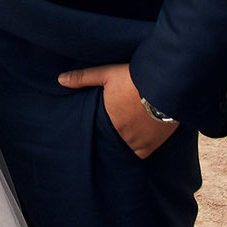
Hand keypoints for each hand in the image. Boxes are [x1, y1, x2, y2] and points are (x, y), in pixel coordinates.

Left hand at [57, 63, 177, 158]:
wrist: (167, 85)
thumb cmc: (135, 78)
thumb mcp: (107, 74)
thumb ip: (83, 78)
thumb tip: (60, 80)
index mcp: (108, 119)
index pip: (97, 130)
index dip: (99, 126)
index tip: (101, 122)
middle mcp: (121, 135)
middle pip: (112, 139)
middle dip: (112, 133)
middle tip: (117, 126)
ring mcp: (137, 142)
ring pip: (126, 147)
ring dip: (126, 140)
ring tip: (128, 131)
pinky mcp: (152, 145)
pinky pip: (141, 153)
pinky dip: (139, 147)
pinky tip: (140, 138)